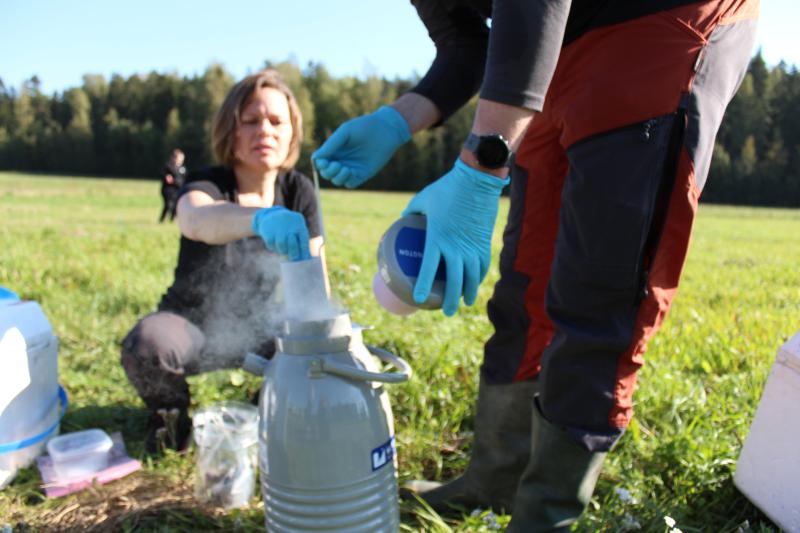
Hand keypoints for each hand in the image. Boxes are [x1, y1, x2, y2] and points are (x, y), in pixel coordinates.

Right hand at [251, 207, 310, 260]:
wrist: (270, 214)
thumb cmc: (288, 227)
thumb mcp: (296, 228)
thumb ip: (300, 240)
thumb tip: (304, 257)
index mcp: (299, 222)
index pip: (303, 240)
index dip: (304, 251)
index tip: (304, 258)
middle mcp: (289, 222)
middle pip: (292, 243)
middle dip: (293, 253)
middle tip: (293, 257)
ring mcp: (277, 225)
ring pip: (281, 244)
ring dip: (282, 250)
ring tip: (283, 250)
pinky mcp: (267, 229)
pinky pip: (271, 244)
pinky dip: (273, 247)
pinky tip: (274, 244)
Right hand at [312, 106, 410, 187]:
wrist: (386, 129)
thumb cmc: (364, 127)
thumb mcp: (345, 132)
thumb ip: (331, 144)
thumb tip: (316, 158)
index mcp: (335, 150)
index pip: (321, 162)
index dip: (319, 164)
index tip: (324, 161)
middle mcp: (341, 160)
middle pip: (327, 173)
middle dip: (328, 172)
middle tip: (336, 164)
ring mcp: (352, 168)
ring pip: (337, 180)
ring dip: (337, 177)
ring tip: (343, 168)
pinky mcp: (363, 174)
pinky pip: (350, 183)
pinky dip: (346, 180)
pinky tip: (349, 171)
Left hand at [402, 159, 508, 315]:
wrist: (477, 180)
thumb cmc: (447, 188)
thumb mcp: (423, 198)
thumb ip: (412, 210)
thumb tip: (404, 218)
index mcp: (437, 238)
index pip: (428, 268)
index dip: (424, 285)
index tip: (420, 299)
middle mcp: (456, 247)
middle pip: (454, 281)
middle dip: (450, 299)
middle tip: (445, 311)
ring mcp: (472, 246)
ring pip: (472, 277)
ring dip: (468, 292)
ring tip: (464, 303)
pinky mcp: (485, 242)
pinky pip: (483, 265)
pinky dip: (480, 277)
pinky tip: (476, 284)